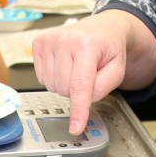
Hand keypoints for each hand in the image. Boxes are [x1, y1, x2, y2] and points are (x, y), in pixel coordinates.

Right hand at [31, 11, 135, 133]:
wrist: (102, 29)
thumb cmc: (109, 50)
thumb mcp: (117, 71)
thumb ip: (101, 89)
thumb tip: (81, 103)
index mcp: (88, 45)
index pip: (80, 85)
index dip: (77, 110)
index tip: (75, 127)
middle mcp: (65, 39)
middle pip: (64, 89)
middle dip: (76, 91)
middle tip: (87, 74)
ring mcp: (49, 40)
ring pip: (51, 86)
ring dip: (64, 84)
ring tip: (76, 67)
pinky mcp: (39, 43)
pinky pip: (41, 78)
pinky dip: (54, 77)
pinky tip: (64, 64)